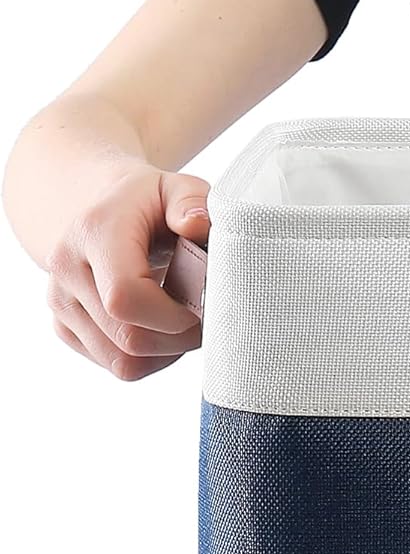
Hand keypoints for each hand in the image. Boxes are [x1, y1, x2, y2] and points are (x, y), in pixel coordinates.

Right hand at [47, 161, 210, 380]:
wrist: (105, 210)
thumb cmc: (152, 204)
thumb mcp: (178, 188)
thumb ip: (193, 201)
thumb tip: (197, 226)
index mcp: (94, 233)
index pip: (125, 298)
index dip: (174, 316)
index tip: (202, 306)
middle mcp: (66, 269)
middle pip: (129, 339)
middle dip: (180, 339)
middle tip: (205, 317)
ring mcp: (60, 301)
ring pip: (123, 362)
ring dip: (167, 353)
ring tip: (183, 320)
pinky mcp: (64, 326)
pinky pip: (115, 365)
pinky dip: (149, 357)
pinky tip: (160, 326)